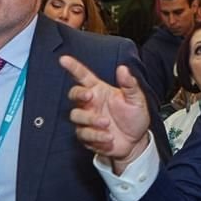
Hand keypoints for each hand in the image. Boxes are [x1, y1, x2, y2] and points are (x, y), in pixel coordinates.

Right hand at [60, 55, 150, 172]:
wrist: (136, 142)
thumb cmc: (134, 117)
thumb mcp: (136, 99)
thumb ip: (129, 84)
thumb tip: (123, 68)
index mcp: (100, 90)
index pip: (83, 76)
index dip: (73, 67)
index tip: (64, 59)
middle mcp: (91, 103)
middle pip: (74, 94)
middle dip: (78, 94)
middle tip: (90, 96)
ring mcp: (88, 119)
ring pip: (76, 115)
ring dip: (90, 119)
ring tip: (107, 123)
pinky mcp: (88, 135)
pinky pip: (84, 133)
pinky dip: (96, 135)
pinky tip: (108, 137)